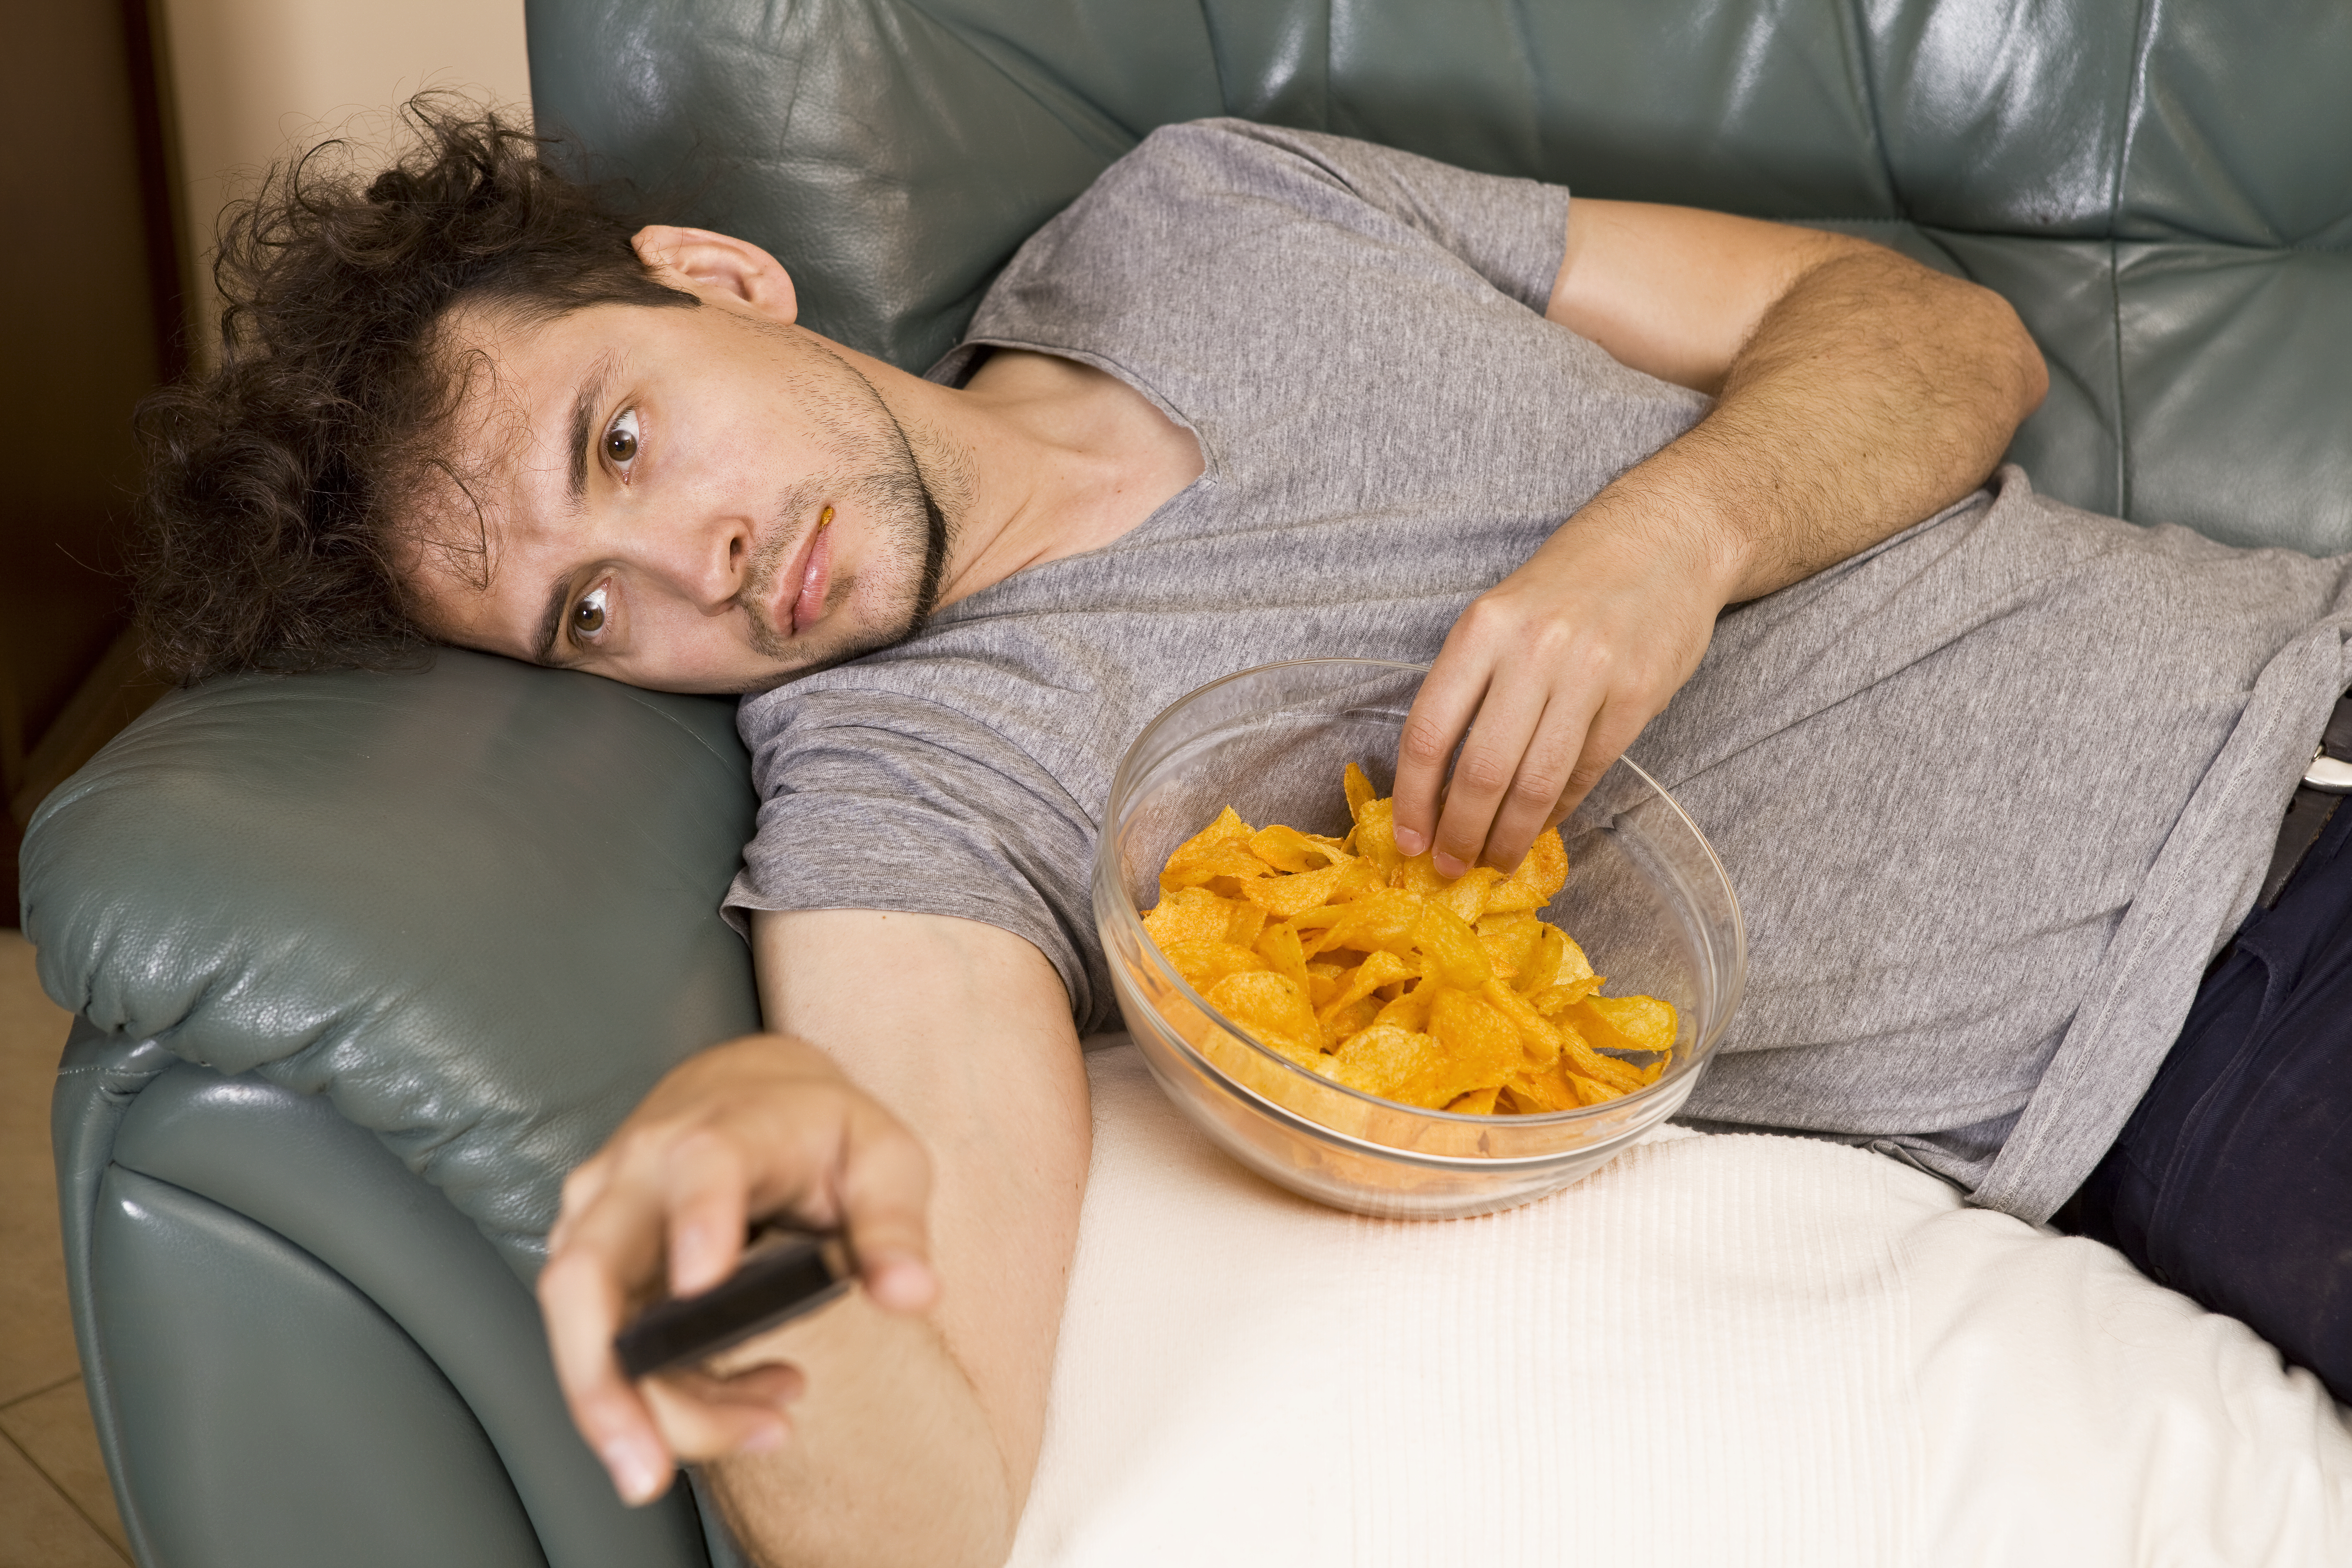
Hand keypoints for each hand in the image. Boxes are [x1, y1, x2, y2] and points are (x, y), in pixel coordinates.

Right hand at [536, 1033, 938, 1505]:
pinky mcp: (590, 1267)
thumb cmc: (818, 1131)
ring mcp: (598, 1221)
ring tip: (766, 1426)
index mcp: (722, 1131)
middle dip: (602, 1381)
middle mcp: (639, 1173)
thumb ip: (895, 1225)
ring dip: (657, 1409)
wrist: (748, 1094)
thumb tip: (913, 1293)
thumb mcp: (883, 1160)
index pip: (702, 1166)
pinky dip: (672, 1397)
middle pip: (585, 1276)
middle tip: (647, 1469)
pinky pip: (611, 1350)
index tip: (702, 1285)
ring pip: (588, 1333)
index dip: (700, 1220)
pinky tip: (747, 1401)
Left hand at [1392, 497, 1728, 875]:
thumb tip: (1440, 780)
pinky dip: (1558, 810)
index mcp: (1482, 629)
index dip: (1413, 798)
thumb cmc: (1572, 581)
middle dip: (1461, 833)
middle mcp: (1533, 651)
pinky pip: (1586, 772)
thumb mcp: (1502, 614)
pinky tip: (1541, 826)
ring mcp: (1590, 674)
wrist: (1667, 537)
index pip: (1430, 732)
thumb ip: (1471, 685)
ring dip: (1510, 836)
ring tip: (1495, 862)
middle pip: (1482, 770)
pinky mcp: (1638, 696)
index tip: (1407, 840)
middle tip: (1453, 867)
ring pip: (1536, 783)